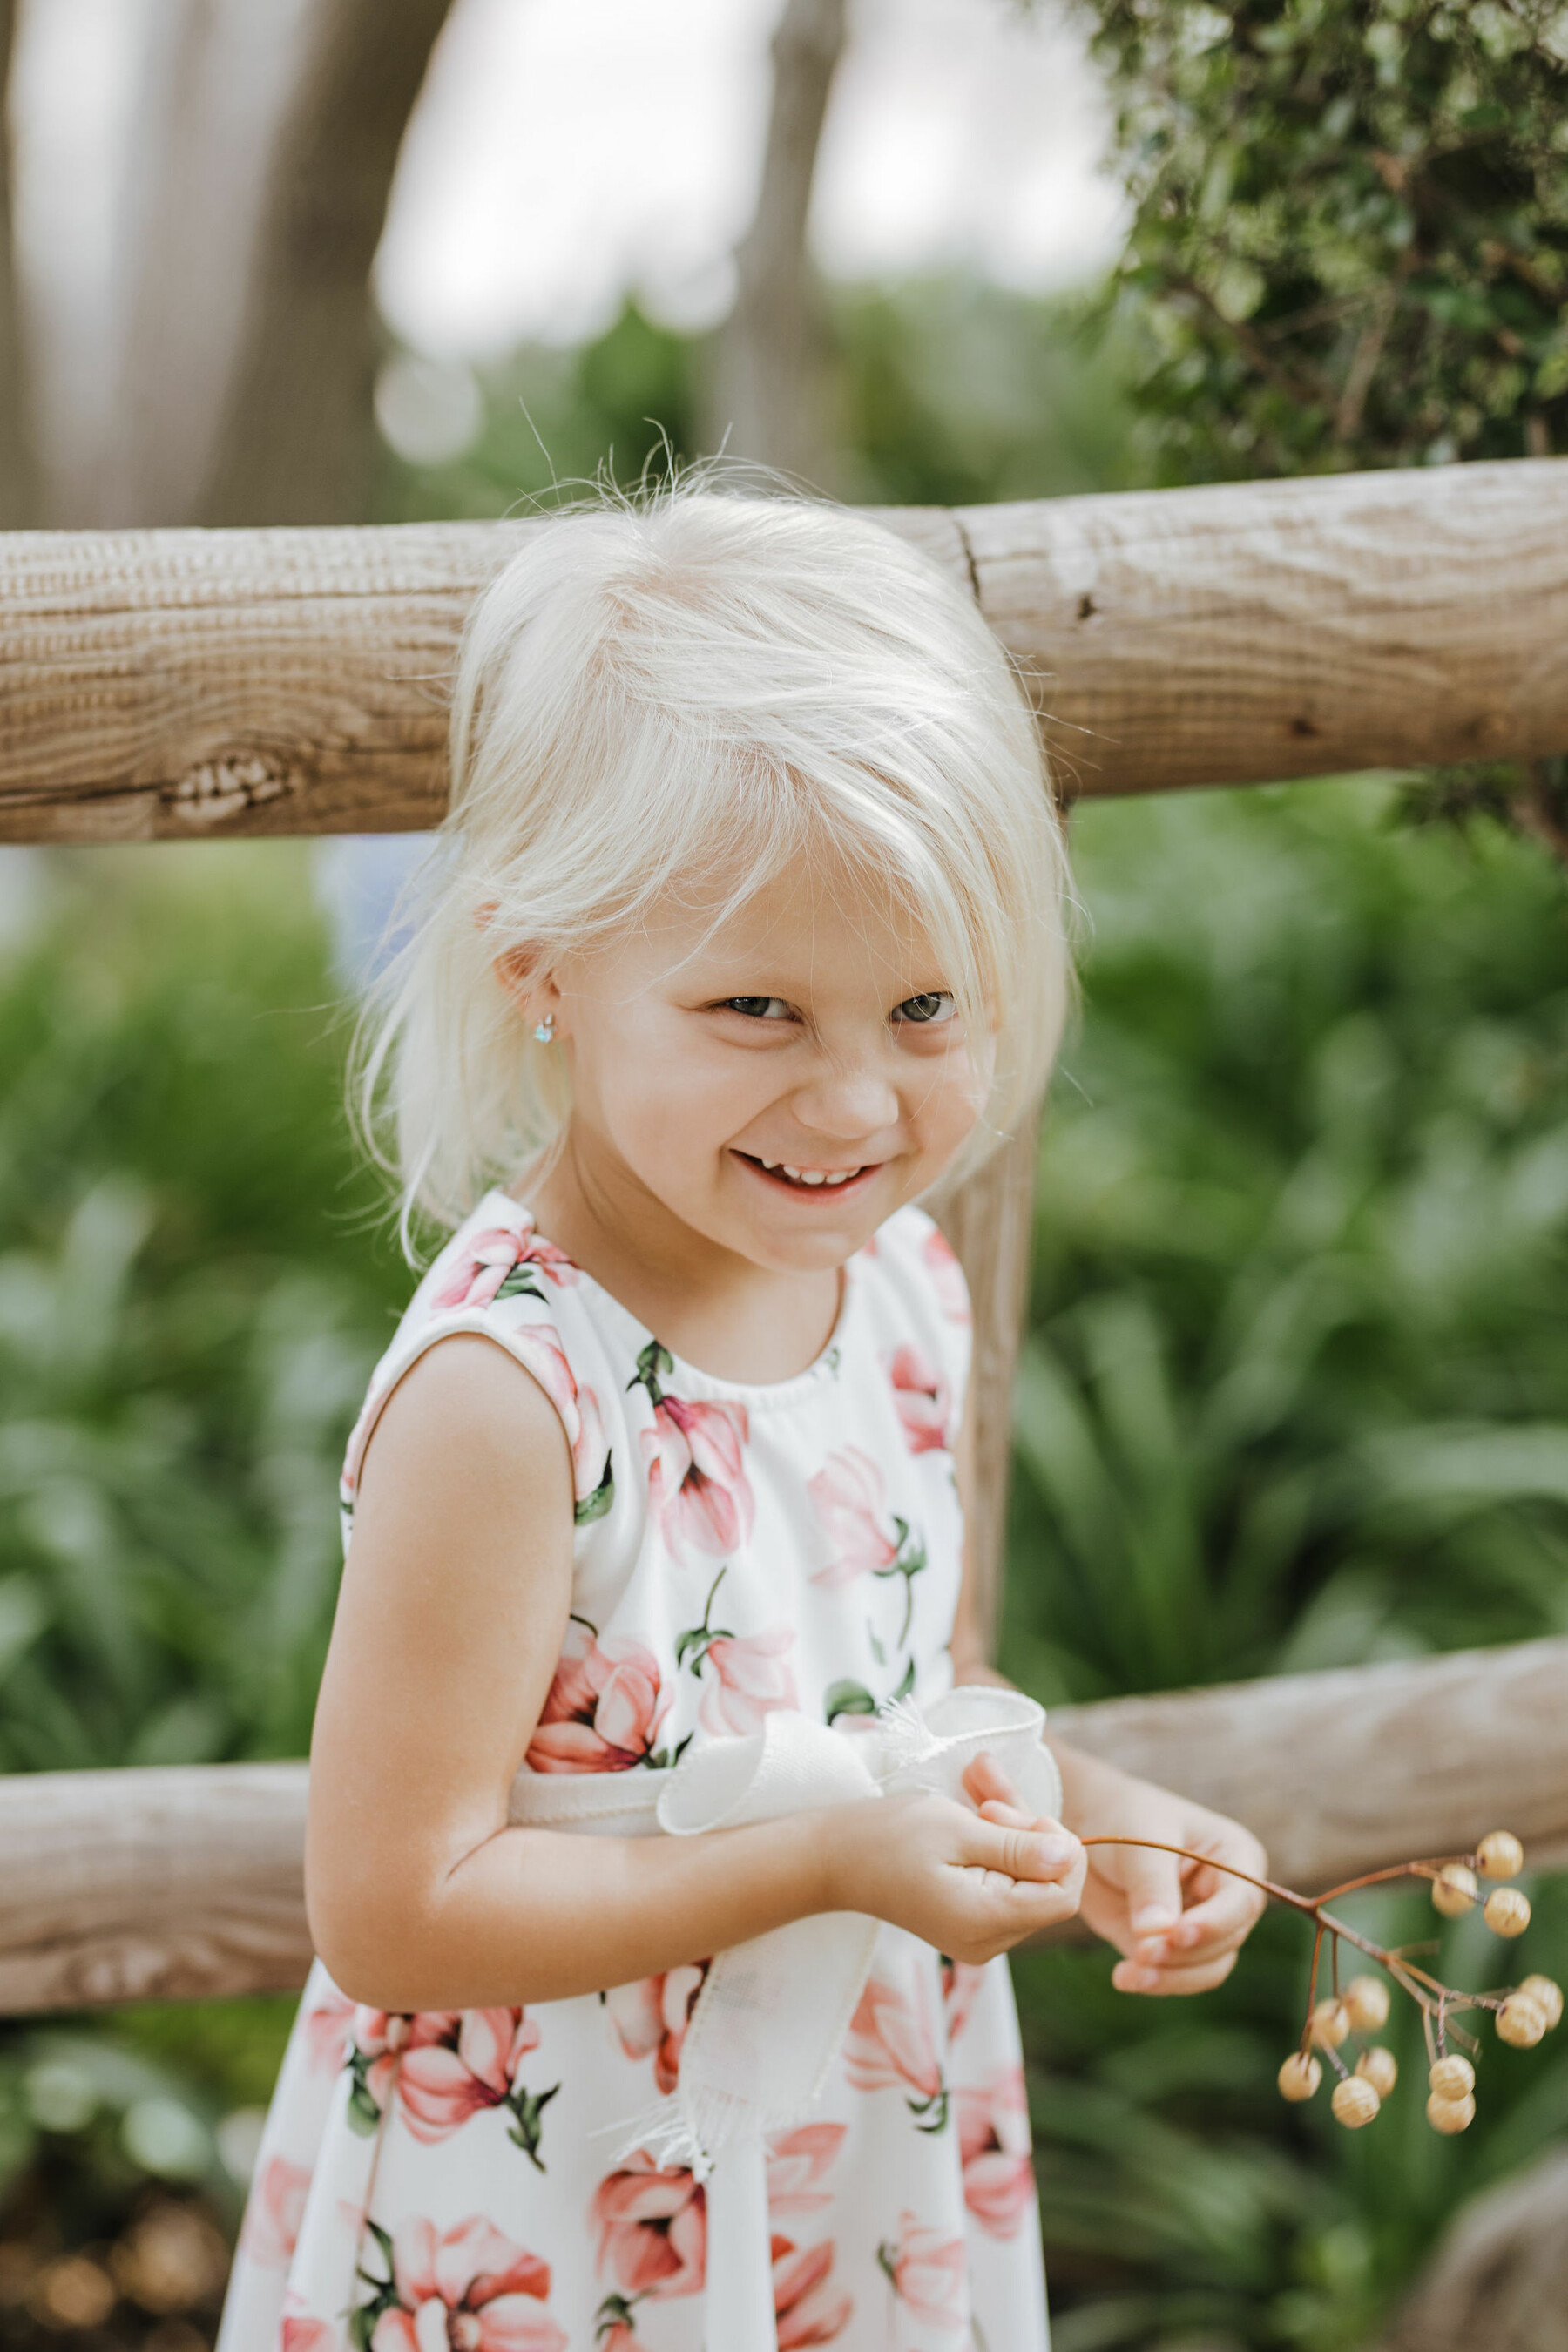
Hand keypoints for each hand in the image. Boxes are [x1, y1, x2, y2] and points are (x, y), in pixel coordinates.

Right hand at [829, 1784, 1085, 1965]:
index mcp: (987, 1922)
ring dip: (1012, 1829)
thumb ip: (1018, 1846)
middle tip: (986, 1799)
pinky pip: (1005, 1881)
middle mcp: (990, 1941)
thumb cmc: (887, 1838)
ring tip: (977, 1789)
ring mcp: (980, 1934)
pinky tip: (976, 1809)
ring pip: (1028, 1879)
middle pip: (1047, 1885)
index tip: (1014, 1813)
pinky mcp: (971, 1921)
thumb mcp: (957, 1830)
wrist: (832, 1859)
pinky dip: (998, 1844)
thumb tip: (1071, 1854)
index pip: (1063, 1894)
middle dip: (1030, 1831)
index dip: (1057, 1847)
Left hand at [1038, 1744, 1267, 1994]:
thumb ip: (1151, 1884)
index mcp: (1236, 1856)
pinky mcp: (1174, 1946)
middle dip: (1184, 1954)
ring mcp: (1204, 1925)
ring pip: (1207, 1968)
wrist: (1090, 1823)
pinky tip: (1124, 1977)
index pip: (1242, 1900)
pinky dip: (1154, 1982)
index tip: (1177, 1934)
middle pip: (1226, 1941)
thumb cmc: (1124, 1816)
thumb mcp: (1139, 1839)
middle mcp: (1228, 1896)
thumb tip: (1157, 1933)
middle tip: (1142, 1953)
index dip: (1215, 1923)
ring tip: (1130, 1972)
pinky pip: (1177, 1976)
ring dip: (1171, 1977)